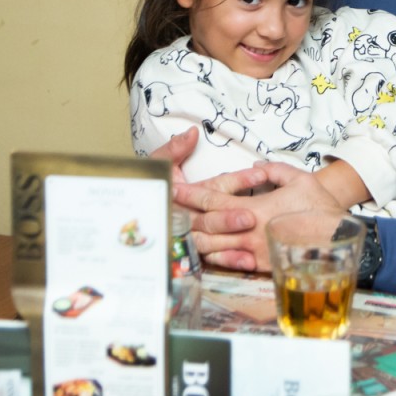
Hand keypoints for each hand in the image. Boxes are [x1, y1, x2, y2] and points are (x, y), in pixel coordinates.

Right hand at [149, 127, 269, 268]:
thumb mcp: (159, 164)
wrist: (135, 215)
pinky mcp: (193, 254)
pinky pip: (210, 260)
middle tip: (251, 216)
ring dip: (230, 241)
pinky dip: (228, 261)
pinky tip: (248, 262)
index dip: (237, 181)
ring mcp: (187, 237)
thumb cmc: (154, 186)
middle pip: (208, 218)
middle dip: (228, 218)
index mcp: (180, 193)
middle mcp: (184, 217)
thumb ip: (174, 149)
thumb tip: (192, 133)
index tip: (260, 176)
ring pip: (208, 240)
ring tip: (250, 239)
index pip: (213, 187)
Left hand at [176, 162, 343, 271]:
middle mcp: (248, 233)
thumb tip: (256, 165)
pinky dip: (216, 258)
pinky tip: (209, 253)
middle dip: (185, 218)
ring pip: (212, 249)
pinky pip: (231, 264)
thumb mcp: (299, 179)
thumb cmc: (321, 208)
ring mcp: (253, 253)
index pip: (212, 201)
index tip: (175, 189)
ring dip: (195, 241)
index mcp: (254, 209)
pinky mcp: (261, 268)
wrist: (339, 241)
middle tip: (172, 211)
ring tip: (183, 233)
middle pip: (205, 227)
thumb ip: (274, 170)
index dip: (190, 194)